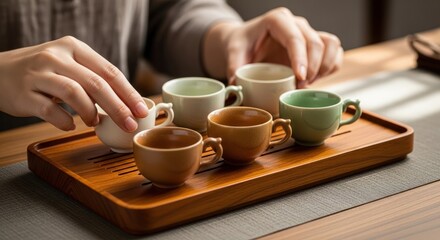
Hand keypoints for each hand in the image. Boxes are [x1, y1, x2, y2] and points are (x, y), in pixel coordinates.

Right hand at [0, 36, 147, 130]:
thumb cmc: (44, 71)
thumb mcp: (69, 64)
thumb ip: (94, 79)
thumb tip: (127, 104)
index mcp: (74, 48)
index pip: (109, 71)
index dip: (128, 93)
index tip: (142, 110)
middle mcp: (57, 56)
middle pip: (96, 83)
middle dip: (118, 107)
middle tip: (130, 124)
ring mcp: (39, 74)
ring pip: (74, 93)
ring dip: (90, 112)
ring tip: (94, 122)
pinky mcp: (24, 93)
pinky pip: (49, 110)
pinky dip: (64, 121)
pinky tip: (71, 125)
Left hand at [204, 7, 342, 87]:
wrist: (246, 41)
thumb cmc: (241, 44)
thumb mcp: (233, 53)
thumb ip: (234, 67)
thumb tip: (237, 85)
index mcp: (277, 20)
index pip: (294, 37)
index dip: (300, 58)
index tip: (300, 77)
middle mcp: (296, 23)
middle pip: (316, 42)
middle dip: (312, 68)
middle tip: (299, 87)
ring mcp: (308, 32)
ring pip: (331, 44)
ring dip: (324, 67)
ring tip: (308, 83)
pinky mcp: (314, 43)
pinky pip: (334, 51)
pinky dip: (330, 67)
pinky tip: (316, 79)